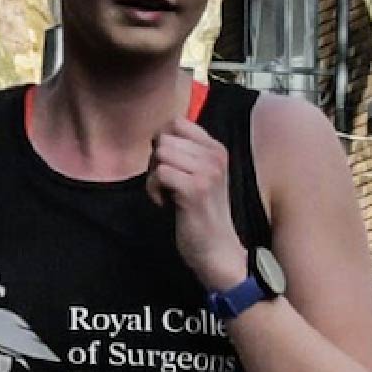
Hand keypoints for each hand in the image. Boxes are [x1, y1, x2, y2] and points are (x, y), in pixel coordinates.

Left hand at [147, 117, 249, 295]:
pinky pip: (159, 174)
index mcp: (216, 148)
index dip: (161, 142)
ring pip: (160, 154)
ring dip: (154, 177)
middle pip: (164, 139)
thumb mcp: (198, 176)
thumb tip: (157, 137)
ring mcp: (206, 171)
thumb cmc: (200, 214)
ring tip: (168, 195)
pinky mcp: (195, 189)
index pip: (176, 122)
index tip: (166, 166)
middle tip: (166, 186)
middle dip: (155, 162)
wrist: (217, 248)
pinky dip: (154, 190)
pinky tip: (166, 205)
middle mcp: (214, 155)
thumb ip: (184, 155)